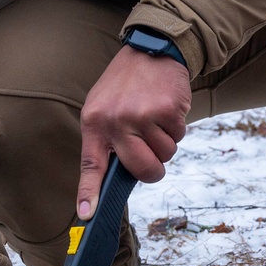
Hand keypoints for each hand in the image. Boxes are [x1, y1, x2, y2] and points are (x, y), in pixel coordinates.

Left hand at [77, 46, 190, 217]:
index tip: (86, 215)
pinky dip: (177, 127)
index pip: (91, 165)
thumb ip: (107, 140)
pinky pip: (179, 136)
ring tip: (155, 117)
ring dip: (166, 142)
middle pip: (142, 170)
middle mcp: (117, 121)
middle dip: (153, 170)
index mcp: (95, 122)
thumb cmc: (125, 85)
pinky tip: (166, 108)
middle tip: (153, 158)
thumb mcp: (103, 107)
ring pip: (165, 154)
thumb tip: (116, 179)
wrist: (151, 50)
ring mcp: (143, 116)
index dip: (89, 193)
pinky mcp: (167, 110)